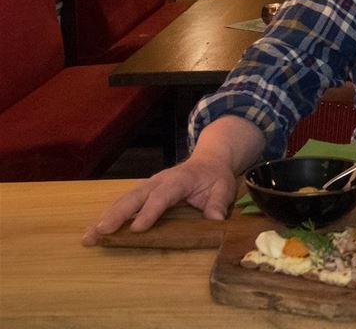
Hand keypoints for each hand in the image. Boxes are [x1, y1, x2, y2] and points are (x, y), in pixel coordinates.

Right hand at [81, 115, 263, 245]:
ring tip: (89, 237)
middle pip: (135, 197)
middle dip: (117, 215)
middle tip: (101, 231)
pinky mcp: (143, 193)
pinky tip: (95, 232)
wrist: (208, 160)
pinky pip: (124, 204)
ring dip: (105, 217)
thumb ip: (218, 203)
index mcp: (179, 180)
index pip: (162, 196)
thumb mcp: (224, 187)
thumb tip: (215, 219)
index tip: (136, 229)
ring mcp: (148, 186)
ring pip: (124, 200)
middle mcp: (158, 181)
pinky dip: (109, 216)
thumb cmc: (215, 177)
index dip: (149, 212)